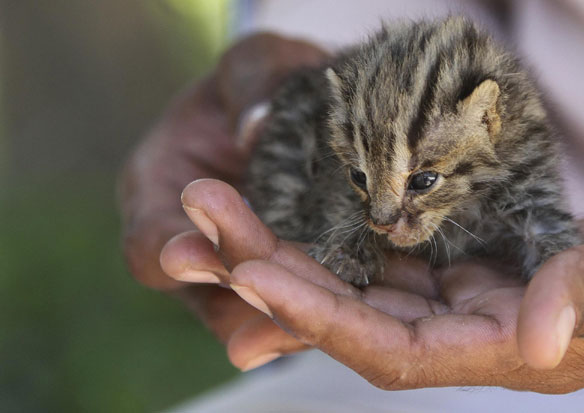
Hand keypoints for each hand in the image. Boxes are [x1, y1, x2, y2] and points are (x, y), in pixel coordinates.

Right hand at [118, 33, 327, 369]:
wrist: (299, 111)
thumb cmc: (266, 81)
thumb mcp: (257, 62)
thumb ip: (253, 81)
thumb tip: (253, 129)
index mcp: (160, 189)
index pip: (147, 239)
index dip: (162, 248)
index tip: (183, 251)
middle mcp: (195, 242)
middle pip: (201, 294)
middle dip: (233, 304)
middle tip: (261, 317)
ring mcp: (239, 265)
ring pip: (250, 311)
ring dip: (277, 324)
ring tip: (307, 333)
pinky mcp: (286, 274)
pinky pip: (295, 303)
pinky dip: (313, 314)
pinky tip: (344, 319)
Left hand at [180, 178, 583, 392]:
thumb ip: (581, 300)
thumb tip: (538, 340)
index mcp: (482, 350)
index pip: (381, 346)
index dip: (316, 316)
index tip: (249, 275)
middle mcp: (444, 331)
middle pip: (340, 308)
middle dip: (269, 267)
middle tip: (206, 214)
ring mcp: (434, 296)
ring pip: (342, 275)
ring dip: (279, 244)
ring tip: (217, 205)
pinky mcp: (434, 264)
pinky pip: (364, 251)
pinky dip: (320, 233)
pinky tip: (274, 208)